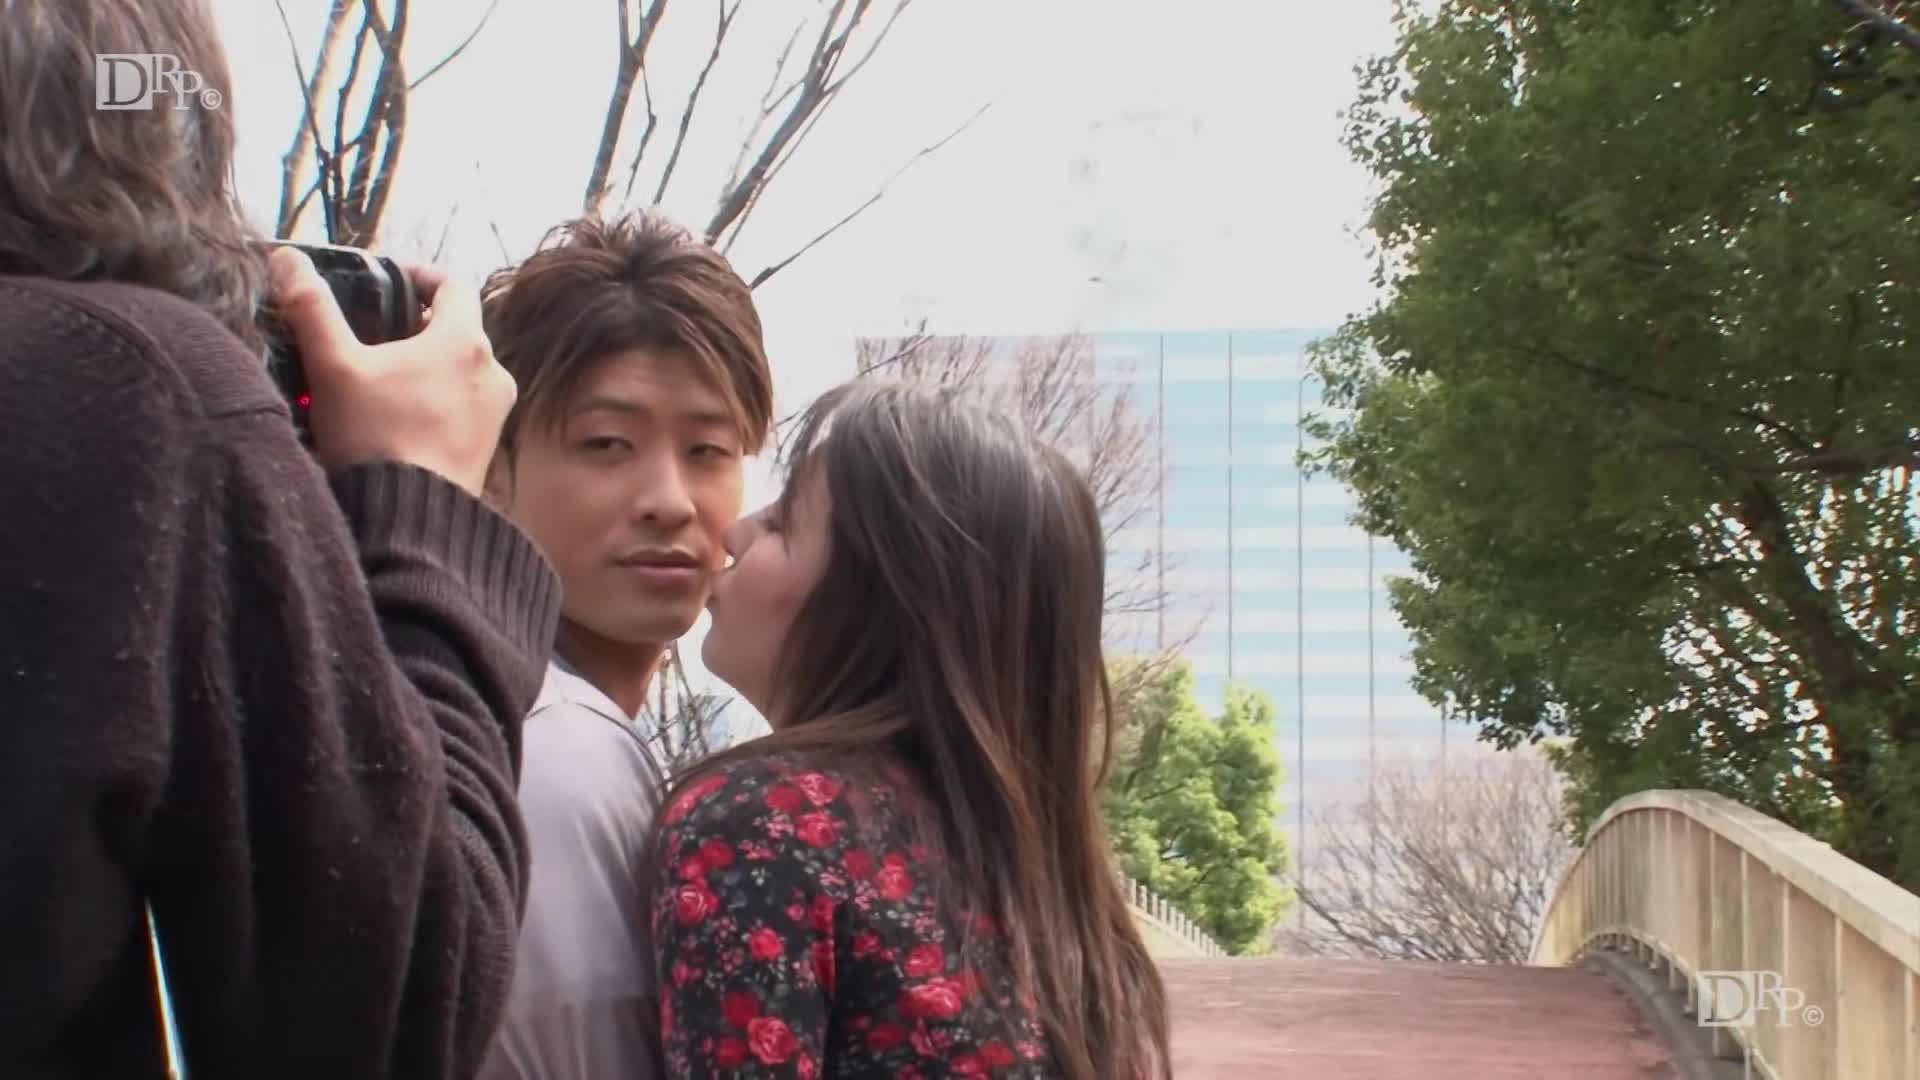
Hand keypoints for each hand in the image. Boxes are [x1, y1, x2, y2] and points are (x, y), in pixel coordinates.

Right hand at [267, 247, 515, 495]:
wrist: (408, 523)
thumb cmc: (375, 439)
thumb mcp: (332, 367)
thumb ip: (310, 308)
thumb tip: (285, 259)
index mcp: (465, 342)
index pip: (453, 283)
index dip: (419, 274)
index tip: (389, 280)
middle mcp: (493, 373)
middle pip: (458, 329)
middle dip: (417, 324)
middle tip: (373, 331)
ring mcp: (495, 414)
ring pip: (461, 370)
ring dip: (427, 365)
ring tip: (380, 377)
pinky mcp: (487, 448)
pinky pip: (464, 407)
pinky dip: (436, 400)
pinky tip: (397, 417)